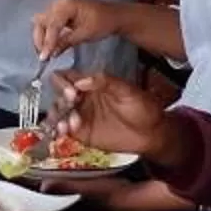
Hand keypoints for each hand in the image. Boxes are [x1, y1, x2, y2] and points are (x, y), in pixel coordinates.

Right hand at [31, 0, 119, 60]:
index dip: (47, 42)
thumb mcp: (85, 34)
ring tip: (44, 52)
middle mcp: (59, 3)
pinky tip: (49, 46)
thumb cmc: (102, 23)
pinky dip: (46, 34)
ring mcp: (58, 7)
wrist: (113, 16)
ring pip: (41, 22)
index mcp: (67, 5)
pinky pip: (47, 23)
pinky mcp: (59, 12)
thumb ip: (66, 42)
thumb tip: (51, 54)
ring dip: (41, 37)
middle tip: (43, 56)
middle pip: (41, 21)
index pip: (52, 25)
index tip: (45, 57)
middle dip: (40, 39)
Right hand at [54, 73, 175, 159]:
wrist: (152, 133)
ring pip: (58, 112)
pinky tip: (64, 130)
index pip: (68, 77)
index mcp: (91, 84)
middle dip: (60, 99)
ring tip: (68, 122)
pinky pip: (64, 130)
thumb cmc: (143, 107)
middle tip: (71, 103)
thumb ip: (106, 82)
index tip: (72, 91)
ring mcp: (80, 115)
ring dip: (57, 115)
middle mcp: (82, 98)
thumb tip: (81, 81)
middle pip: (58, 94)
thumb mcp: (127, 90)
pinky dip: (60, 129)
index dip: (63, 81)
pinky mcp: (81, 133)